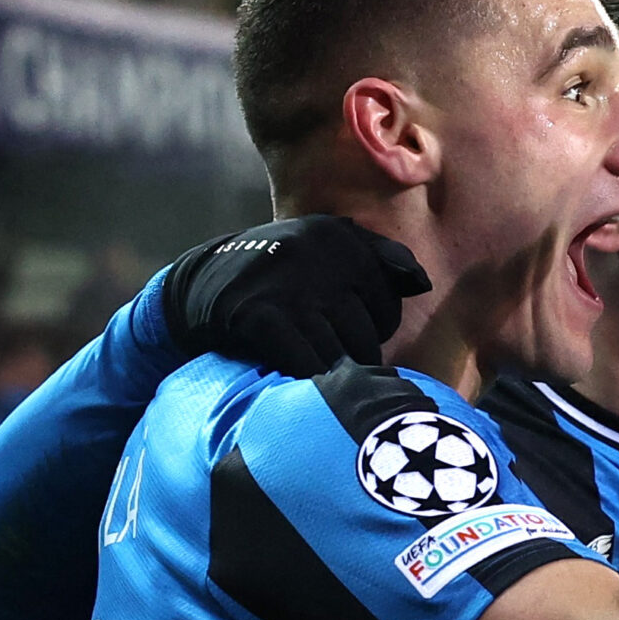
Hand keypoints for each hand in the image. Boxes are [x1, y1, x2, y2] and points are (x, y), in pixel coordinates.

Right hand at [161, 215, 430, 378]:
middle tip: (336, 369)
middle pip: (366, 333)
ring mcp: (290, 286)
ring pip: (338, 353)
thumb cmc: (277, 273)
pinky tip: (298, 382)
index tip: (349, 340)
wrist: (197, 284)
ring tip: (322, 382)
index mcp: (341, 236)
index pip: (387, 304)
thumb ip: (379, 260)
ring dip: (332, 377)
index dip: (374, 332)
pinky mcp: (260, 315)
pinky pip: (305, 363)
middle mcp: (319, 256)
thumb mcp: (324, 249)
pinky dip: (306, 380)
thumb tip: (422, 284)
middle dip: (355, 359)